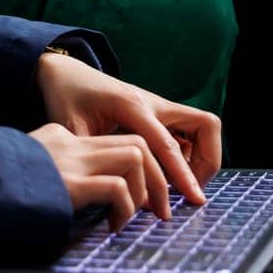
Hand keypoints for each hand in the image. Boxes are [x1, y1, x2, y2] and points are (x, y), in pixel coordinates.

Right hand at [29, 122, 172, 229]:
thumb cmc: (3, 184)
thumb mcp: (36, 171)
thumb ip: (61, 175)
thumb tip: (90, 197)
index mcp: (61, 136)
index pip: (114, 140)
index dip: (137, 169)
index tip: (140, 198)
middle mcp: (70, 142)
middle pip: (135, 142)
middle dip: (157, 176)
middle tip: (159, 208)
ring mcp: (70, 159)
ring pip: (134, 156)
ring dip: (145, 190)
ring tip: (137, 217)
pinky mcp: (70, 182)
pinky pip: (117, 187)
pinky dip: (126, 208)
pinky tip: (114, 226)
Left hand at [36, 52, 220, 209]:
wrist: (64, 72)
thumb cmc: (65, 98)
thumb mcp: (71, 129)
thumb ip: (95, 159)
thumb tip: (117, 196)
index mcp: (131, 106)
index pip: (168, 144)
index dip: (184, 175)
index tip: (195, 200)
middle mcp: (152, 102)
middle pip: (205, 125)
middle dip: (208, 160)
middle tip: (189, 189)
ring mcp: (157, 105)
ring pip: (201, 127)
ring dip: (199, 157)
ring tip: (176, 184)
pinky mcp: (157, 111)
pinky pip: (187, 131)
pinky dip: (186, 152)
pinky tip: (164, 170)